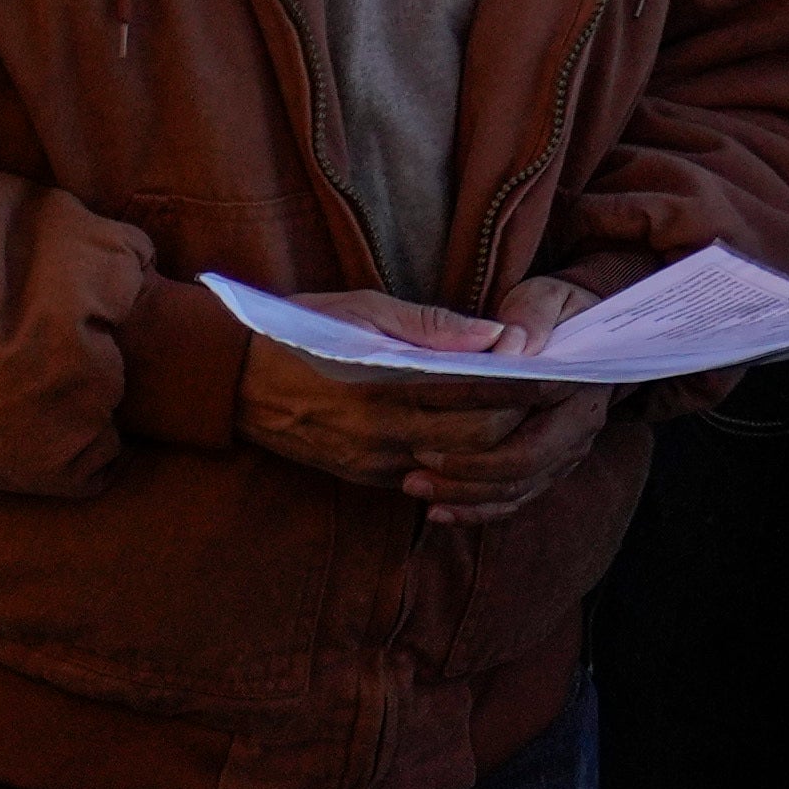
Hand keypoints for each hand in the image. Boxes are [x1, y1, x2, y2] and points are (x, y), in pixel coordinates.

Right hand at [236, 324, 609, 528]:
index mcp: (386, 384)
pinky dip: (462, 465)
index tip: (559, 371)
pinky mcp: (366, 479)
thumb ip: (431, 325)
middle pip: (481, 440)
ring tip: (527, 421)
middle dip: (523, 420)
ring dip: (497, 449)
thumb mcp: (361, 309)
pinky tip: (482, 444)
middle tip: (556, 398)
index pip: (478, 391)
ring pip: (459, 467)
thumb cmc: (297, 331)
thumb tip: (494, 334)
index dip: (526, 384)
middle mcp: (383, 433)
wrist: (230, 383)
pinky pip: (429, 480)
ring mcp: (375, 464)